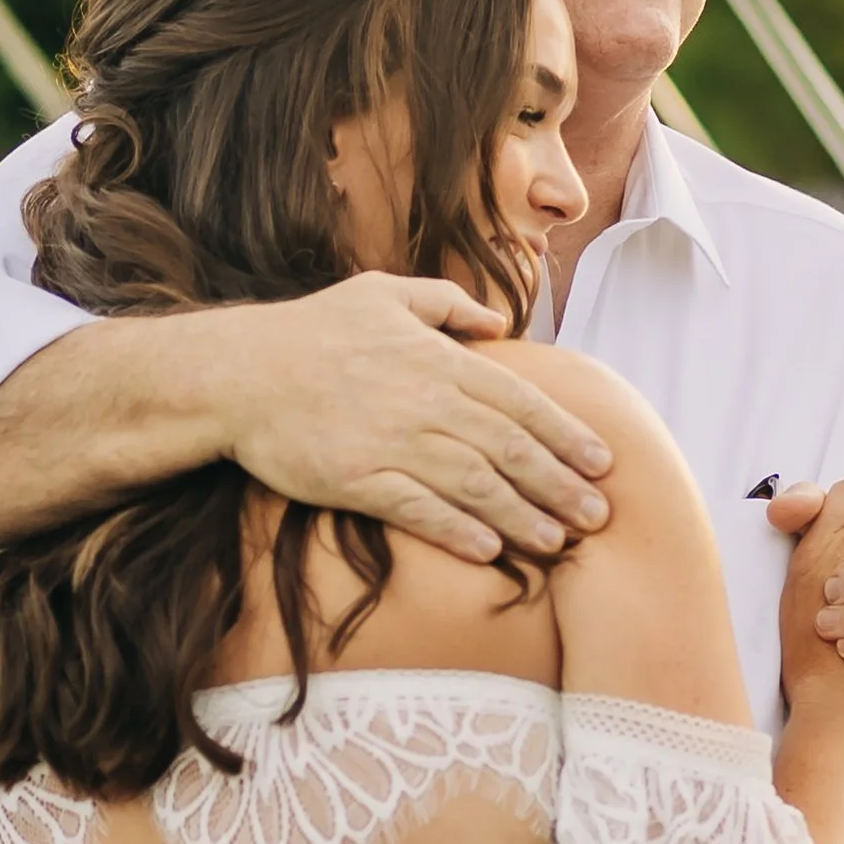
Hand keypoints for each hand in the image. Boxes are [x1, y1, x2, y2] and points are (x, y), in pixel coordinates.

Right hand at [207, 276, 612, 562]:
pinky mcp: (355, 480)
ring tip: (558, 542)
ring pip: (473, 484)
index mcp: (438, 360)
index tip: (603, 462)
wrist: (240, 373)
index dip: (566, 434)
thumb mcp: (383, 292)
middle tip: (600, 516)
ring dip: (521, 515)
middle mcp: (424, 402)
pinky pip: (418, 510)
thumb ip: (446, 303)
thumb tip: (498, 321)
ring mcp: (390, 443)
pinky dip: (457, 530)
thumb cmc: (312, 331)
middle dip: (560, 484)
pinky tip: (490, 551)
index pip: (520, 401)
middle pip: (509, 448)